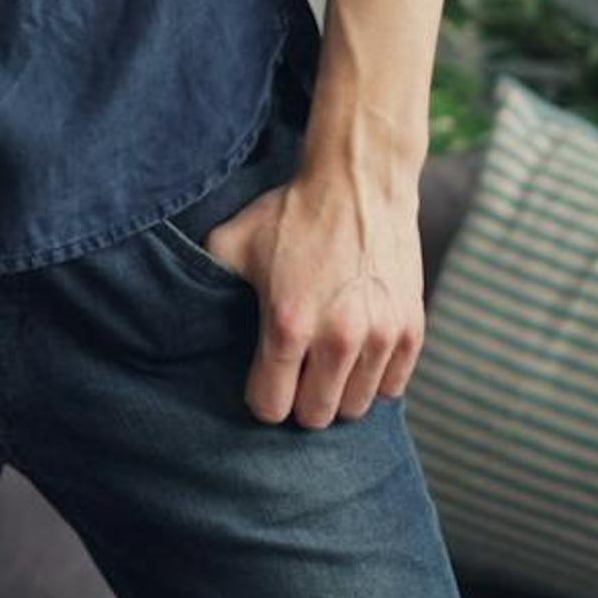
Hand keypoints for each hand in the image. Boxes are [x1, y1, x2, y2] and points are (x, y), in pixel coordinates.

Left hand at [202, 172, 427, 428]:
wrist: (361, 181)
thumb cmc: (293, 213)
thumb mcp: (233, 240)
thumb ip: (207, 280)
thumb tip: (185, 313)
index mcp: (287, 324)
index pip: (271, 407)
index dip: (263, 396)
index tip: (265, 379)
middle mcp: (338, 338)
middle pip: (316, 416)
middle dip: (301, 401)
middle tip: (297, 374)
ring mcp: (380, 336)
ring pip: (355, 407)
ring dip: (338, 391)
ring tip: (327, 363)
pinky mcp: (411, 330)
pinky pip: (392, 387)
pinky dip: (374, 378)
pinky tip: (359, 354)